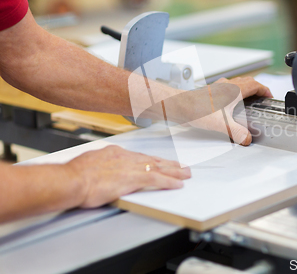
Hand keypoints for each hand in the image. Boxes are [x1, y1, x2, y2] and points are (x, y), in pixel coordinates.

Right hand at [65, 145, 190, 207]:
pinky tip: (178, 183)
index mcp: (113, 152)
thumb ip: (98, 167)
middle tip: (181, 165)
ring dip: (174, 171)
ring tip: (185, 173)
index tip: (158, 162)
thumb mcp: (87, 166)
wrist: (71, 180)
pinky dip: (169, 181)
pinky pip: (157, 179)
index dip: (151, 160)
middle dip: (168, 163)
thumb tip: (100, 172)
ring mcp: (131, 167)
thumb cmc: (73, 176)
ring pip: (159, 167)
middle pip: (152, 159)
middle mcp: (125, 157)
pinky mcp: (134, 178)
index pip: (138, 156)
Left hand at [187, 77, 271, 145]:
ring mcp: (218, 88)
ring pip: (237, 84)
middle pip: (247, 82)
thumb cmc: (197, 109)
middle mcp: (227, 86)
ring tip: (248, 100)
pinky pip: (227, 89)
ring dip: (245, 89)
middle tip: (261, 97)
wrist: (180, 106)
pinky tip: (229, 105)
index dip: (265, 89)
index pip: (255, 84)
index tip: (269, 95)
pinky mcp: (211, 92)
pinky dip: (233, 94)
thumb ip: (236, 132)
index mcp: (234, 90)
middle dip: (257, 88)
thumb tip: (246, 138)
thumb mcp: (222, 124)